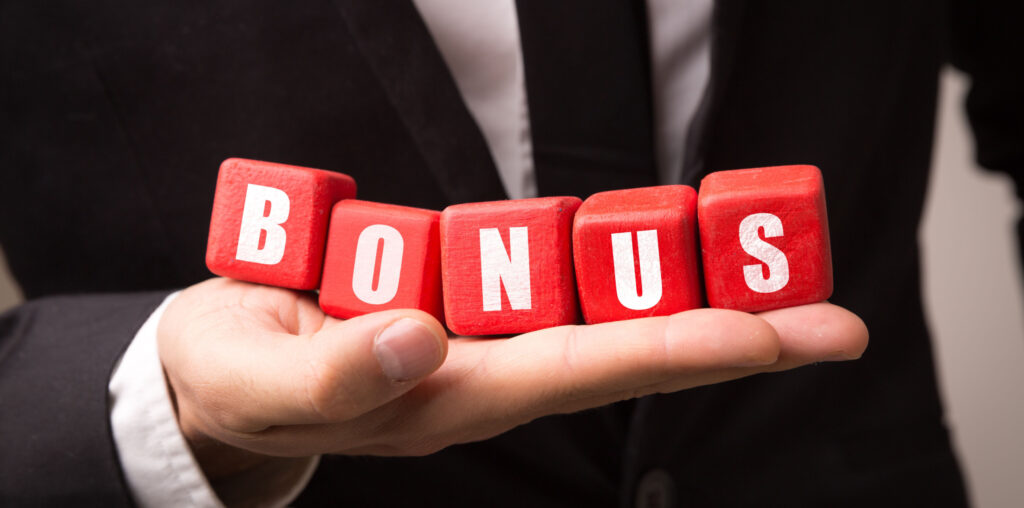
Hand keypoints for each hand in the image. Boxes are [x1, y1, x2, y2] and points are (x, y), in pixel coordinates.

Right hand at [158, 277, 866, 479]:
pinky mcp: (460, 295)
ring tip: (786, 281)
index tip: (773, 336)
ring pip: (603, 312)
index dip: (680, 350)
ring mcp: (478, 334)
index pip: (584, 370)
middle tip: (831, 324)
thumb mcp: (262, 383)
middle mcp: (484, 370)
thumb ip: (336, 372)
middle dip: (730, 338)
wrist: (216, 374)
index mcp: (448, 397)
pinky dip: (625, 264)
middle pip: (626, 350)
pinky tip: (675, 250)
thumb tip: (421, 335)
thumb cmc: (238, 382)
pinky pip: (554, 278)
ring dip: (694, 294)